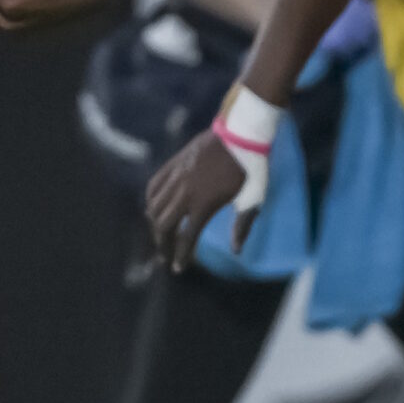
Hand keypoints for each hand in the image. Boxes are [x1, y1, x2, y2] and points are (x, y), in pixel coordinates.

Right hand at [144, 130, 250, 269]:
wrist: (241, 133)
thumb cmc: (251, 167)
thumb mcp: (253, 198)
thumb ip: (242, 225)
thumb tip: (236, 251)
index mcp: (204, 204)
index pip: (186, 237)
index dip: (181, 256)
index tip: (178, 269)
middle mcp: (184, 193)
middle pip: (163, 225)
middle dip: (162, 244)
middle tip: (165, 256)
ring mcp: (176, 177)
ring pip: (154, 207)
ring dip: (154, 225)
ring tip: (160, 235)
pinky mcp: (173, 165)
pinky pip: (153, 187)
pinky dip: (150, 201)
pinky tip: (154, 208)